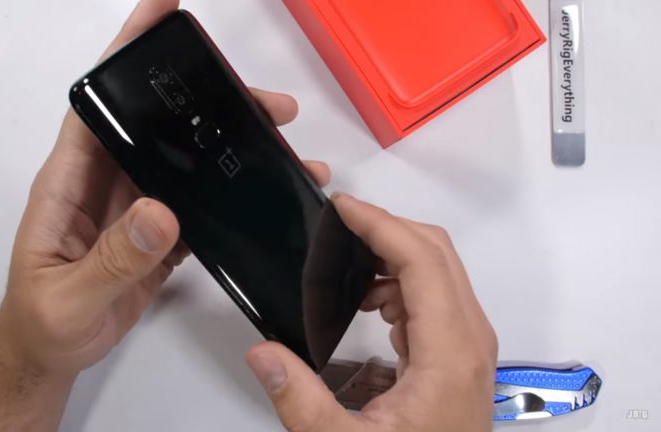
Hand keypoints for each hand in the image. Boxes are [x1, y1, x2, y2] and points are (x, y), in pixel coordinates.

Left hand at [0, 0, 331, 376]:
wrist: (53, 355)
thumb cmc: (42, 323)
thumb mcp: (67, 296)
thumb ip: (111, 259)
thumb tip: (160, 211)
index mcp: (72, 181)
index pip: (100, 104)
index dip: (126, 56)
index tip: (161, 17)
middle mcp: (107, 183)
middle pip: (158, 126)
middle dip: (206, 102)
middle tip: (260, 98)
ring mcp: (135, 208)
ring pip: (185, 161)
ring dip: (227, 147)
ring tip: (277, 139)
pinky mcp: (158, 235)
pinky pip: (198, 204)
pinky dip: (231, 194)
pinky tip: (261, 190)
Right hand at [247, 194, 497, 431]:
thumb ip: (300, 401)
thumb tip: (262, 352)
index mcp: (449, 354)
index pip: (422, 261)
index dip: (381, 224)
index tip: (341, 207)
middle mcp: (469, 340)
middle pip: (437, 253)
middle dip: (386, 228)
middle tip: (338, 225)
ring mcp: (468, 346)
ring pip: (438, 270)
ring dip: (394, 255)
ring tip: (346, 268)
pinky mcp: (459, 355)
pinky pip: (435, 297)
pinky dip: (401, 284)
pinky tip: (369, 305)